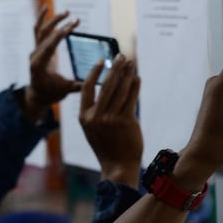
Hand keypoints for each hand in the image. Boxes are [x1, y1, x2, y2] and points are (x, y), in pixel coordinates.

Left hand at [24, 5, 82, 122]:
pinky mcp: (37, 48)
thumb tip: (96, 80)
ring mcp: (35, 51)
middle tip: (76, 19)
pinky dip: (42, 19)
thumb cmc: (51, 94)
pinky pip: (38, 31)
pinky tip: (46, 8)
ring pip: (41, 30)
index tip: (72, 26)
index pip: (49, 47)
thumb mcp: (65, 91)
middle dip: (61, 25)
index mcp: (39, 66)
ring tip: (67, 12)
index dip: (60, 35)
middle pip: (45, 35)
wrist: (37, 95)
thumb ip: (78, 85)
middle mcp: (34, 56)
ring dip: (53, 20)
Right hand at [80, 55, 142, 187]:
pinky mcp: (126, 121)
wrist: (118, 167)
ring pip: (120, 90)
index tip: (103, 61)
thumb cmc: (107, 148)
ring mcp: (111, 119)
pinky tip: (137, 78)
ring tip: (131, 63)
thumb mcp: (93, 129)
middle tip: (121, 55)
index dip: (95, 72)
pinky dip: (135, 86)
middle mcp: (96, 117)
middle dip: (115, 68)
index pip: (87, 88)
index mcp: (84, 117)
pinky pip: (131, 99)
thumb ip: (96, 111)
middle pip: (106, 85)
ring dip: (127, 74)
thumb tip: (108, 87)